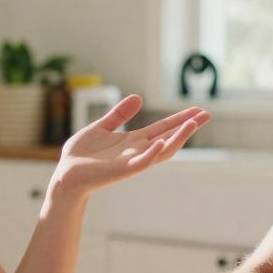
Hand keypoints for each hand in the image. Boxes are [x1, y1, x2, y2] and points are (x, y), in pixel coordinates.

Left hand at [55, 95, 208, 195]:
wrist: (65, 175)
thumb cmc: (81, 155)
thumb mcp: (101, 127)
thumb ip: (119, 114)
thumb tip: (139, 98)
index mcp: (133, 141)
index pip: (163, 128)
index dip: (180, 119)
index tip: (198, 110)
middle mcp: (137, 151)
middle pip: (169, 138)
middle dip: (187, 127)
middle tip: (206, 114)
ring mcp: (131, 162)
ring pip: (161, 151)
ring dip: (177, 138)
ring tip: (192, 124)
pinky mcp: (121, 171)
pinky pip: (141, 163)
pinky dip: (152, 153)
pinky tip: (161, 142)